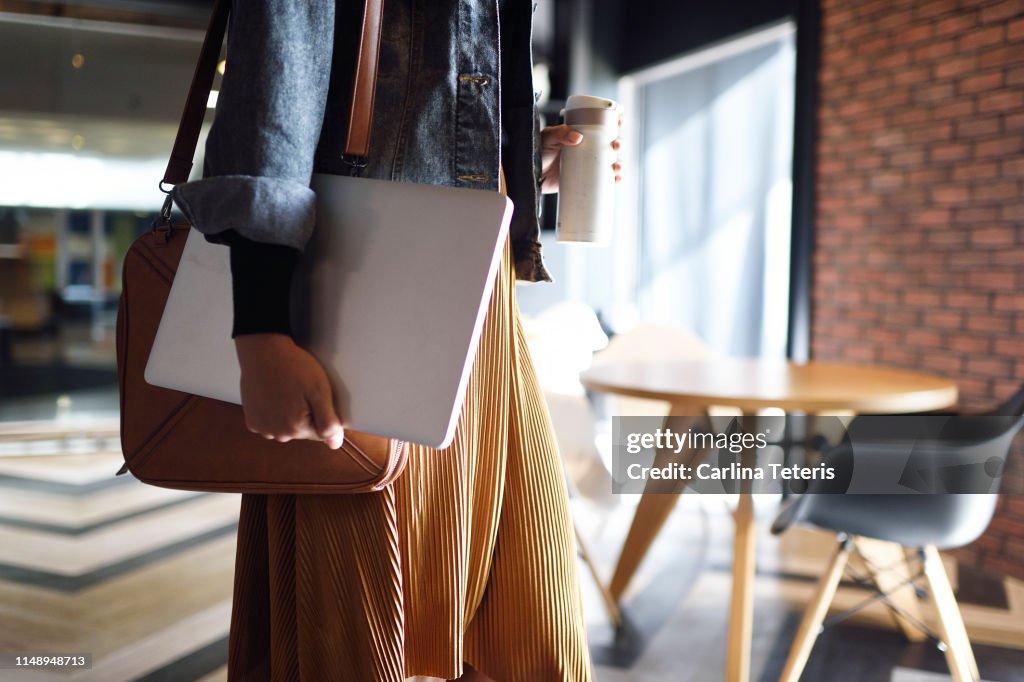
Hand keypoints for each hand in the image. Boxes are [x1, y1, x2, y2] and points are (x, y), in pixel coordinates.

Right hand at [234, 333, 344, 448]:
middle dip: (307, 414)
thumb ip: (329, 421)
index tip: (315, 396)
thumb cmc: (293, 367)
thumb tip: (335, 444)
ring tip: (287, 391)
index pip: (322, 433)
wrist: (263, 351)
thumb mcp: (320, 390)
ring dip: (289, 415)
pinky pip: (271, 423)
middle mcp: (277, 434)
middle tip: (301, 391)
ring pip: (287, 428)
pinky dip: (274, 413)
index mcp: (296, 428)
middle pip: (303, 431)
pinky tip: (274, 396)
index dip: (323, 413)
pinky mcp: (252, 421)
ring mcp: (262, 428)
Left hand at [539, 116, 622, 193]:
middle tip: (616, 145)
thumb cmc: (538, 152)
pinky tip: (617, 180)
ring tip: (617, 166)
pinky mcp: (586, 178)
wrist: (531, 176)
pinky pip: (604, 179)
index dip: (615, 119)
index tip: (621, 118)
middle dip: (618, 143)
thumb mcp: (547, 138)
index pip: (601, 122)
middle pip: (609, 142)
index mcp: (580, 131)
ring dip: (619, 162)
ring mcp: (587, 163)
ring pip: (610, 161)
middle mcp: (587, 146)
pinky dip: (614, 179)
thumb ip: (559, 134)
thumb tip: (578, 137)